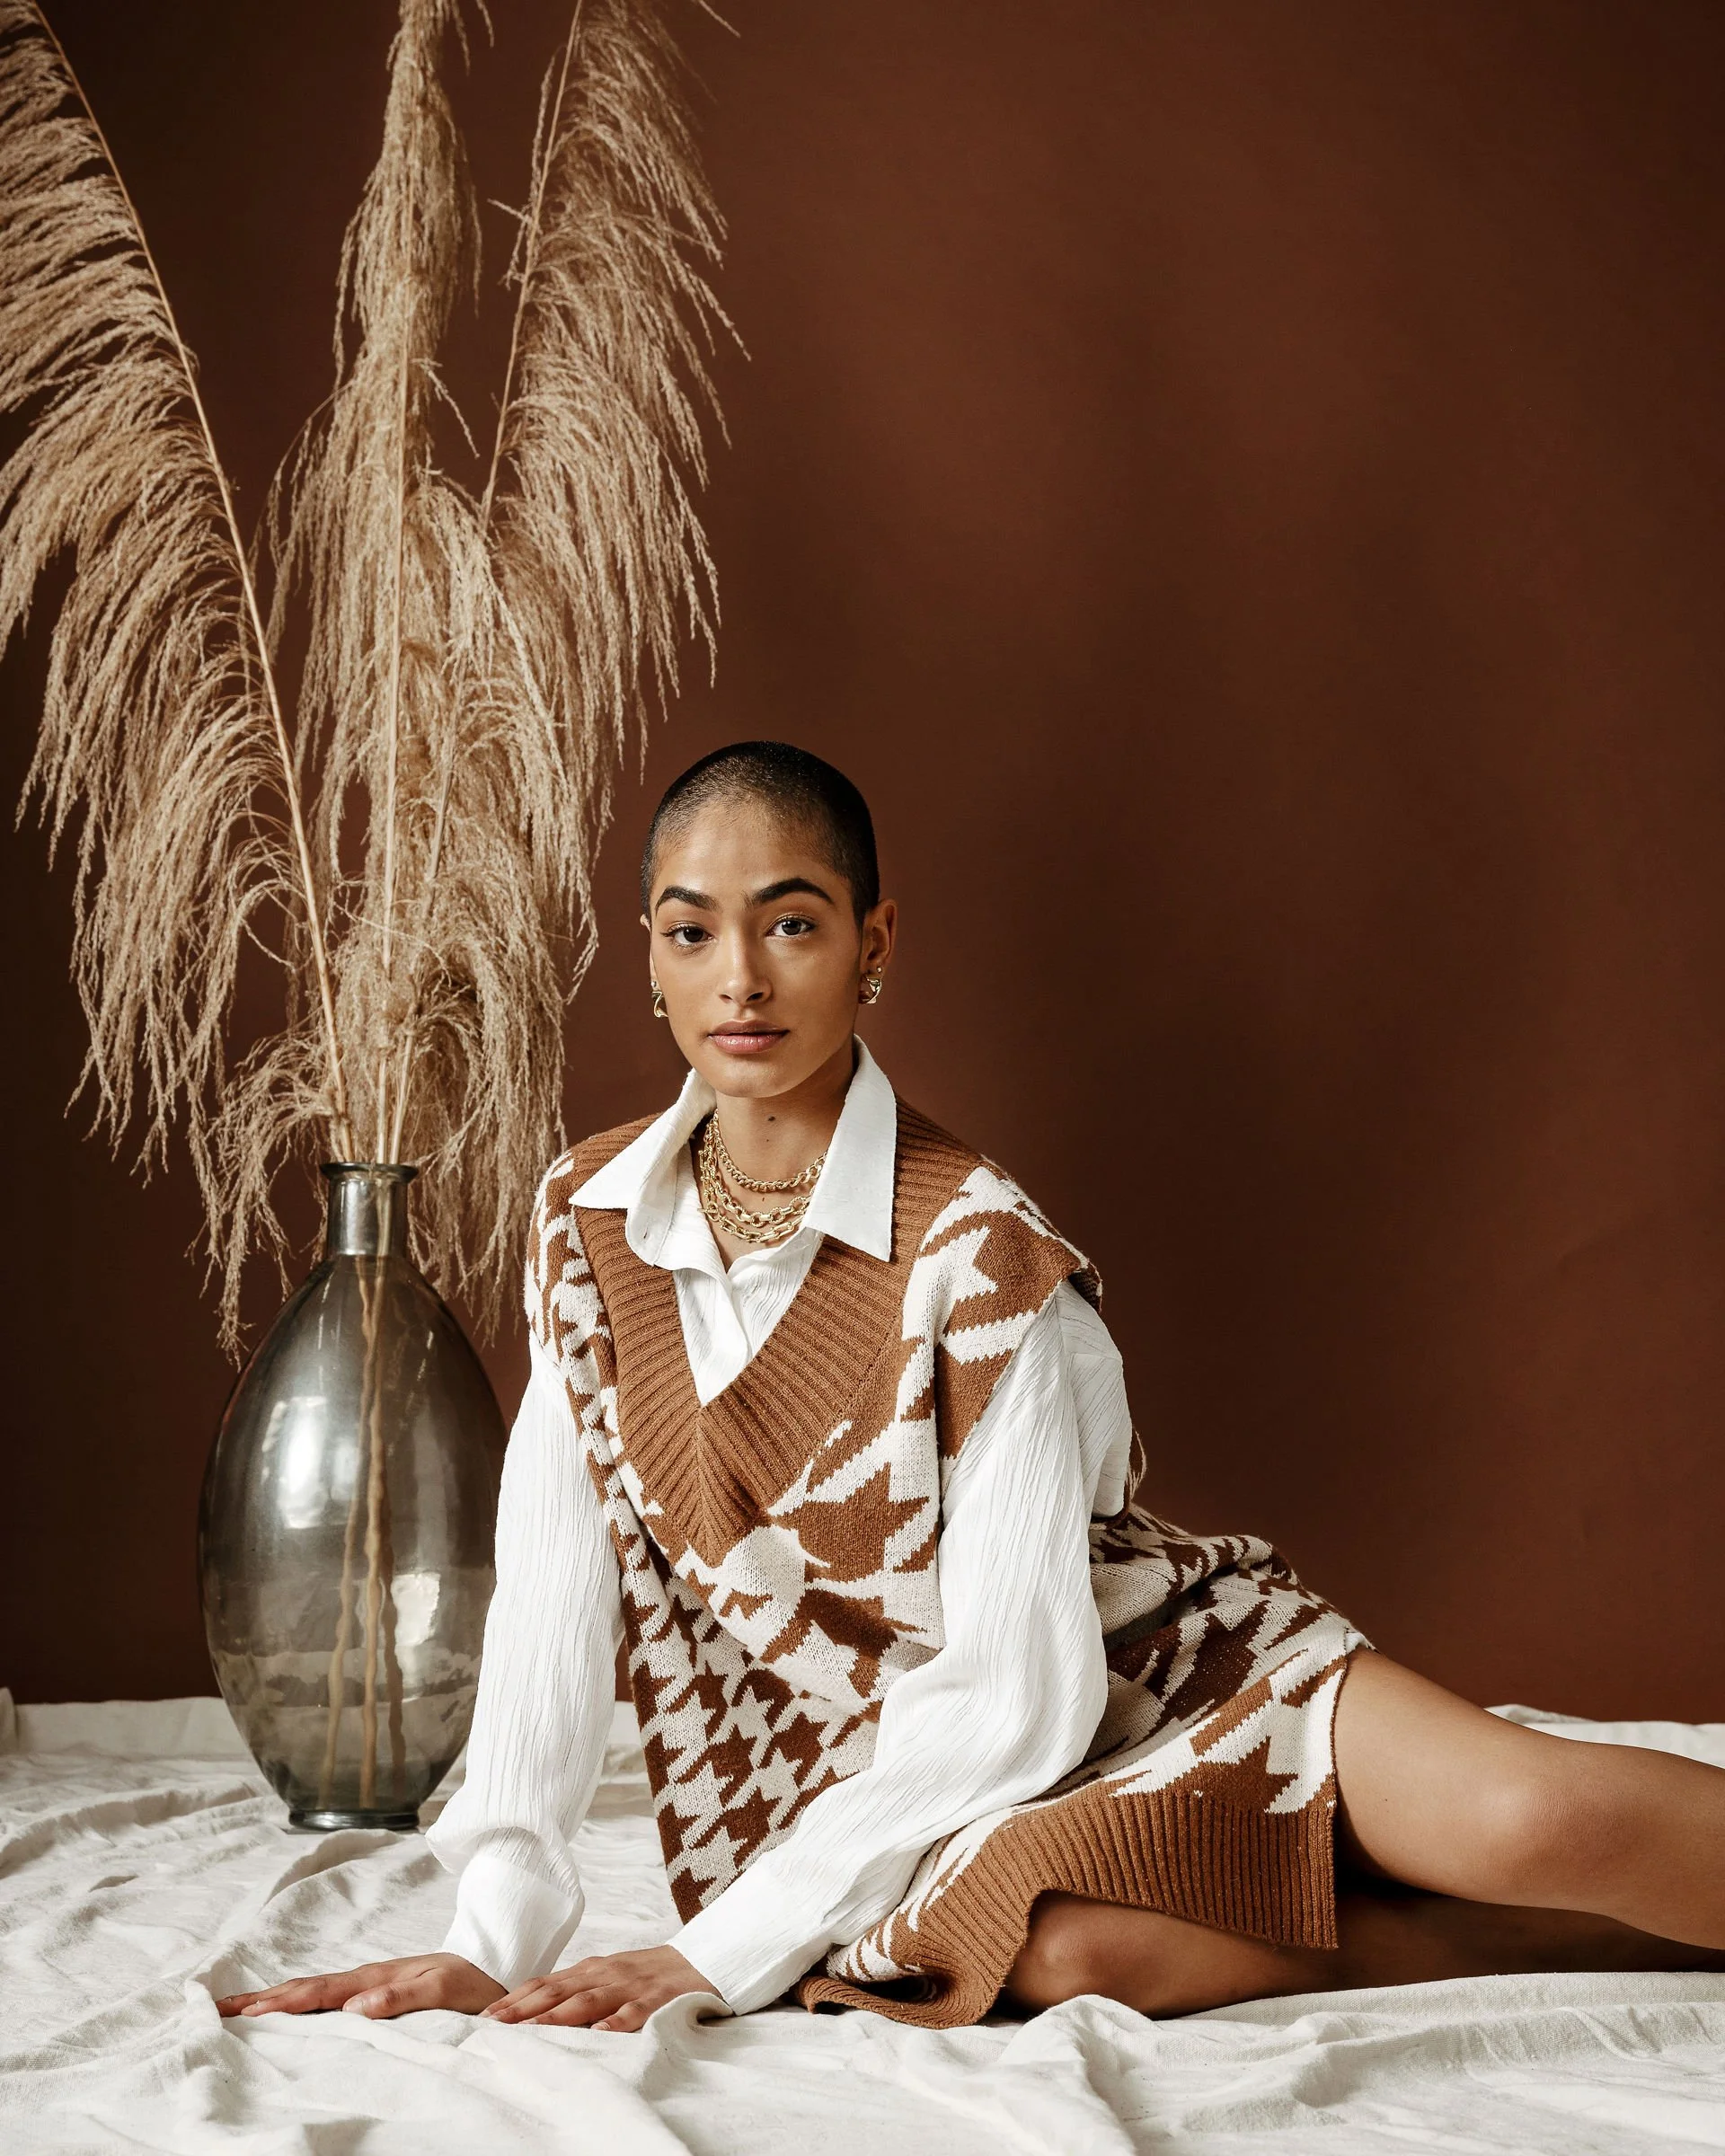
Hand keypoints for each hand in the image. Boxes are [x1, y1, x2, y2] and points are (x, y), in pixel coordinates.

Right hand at [217, 1952, 504, 2018]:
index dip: (281, 2004)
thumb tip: (355, 2005)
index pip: (318, 1992)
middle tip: (214, 2010)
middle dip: (260, 2000)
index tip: (244, 2014)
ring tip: (232, 2013)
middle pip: (303, 1989)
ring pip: (310, 1994)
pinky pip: (326, 2001)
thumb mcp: (444, 1991)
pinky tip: (282, 2017)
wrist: (495, 1974)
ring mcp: (367, 1987)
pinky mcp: (373, 1996)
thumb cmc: (471, 1987)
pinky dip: (297, 2005)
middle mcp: (364, 1980)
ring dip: (272, 2002)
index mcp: (375, 1979)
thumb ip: (403, 1998)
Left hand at [480, 1945, 715, 2031]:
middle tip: (493, 2026)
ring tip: (533, 2029)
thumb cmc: (646, 1975)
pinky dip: (618, 2021)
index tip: (484, 2018)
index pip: (545, 1984)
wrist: (700, 1961)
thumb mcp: (606, 1977)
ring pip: (590, 2000)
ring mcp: (631, 1986)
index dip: (514, 2000)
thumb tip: (531, 2012)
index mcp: (591, 1970)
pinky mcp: (658, 1998)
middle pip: (558, 1990)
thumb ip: (574, 1991)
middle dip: (524, 2008)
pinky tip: (602, 2033)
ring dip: (559, 2014)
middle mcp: (605, 1974)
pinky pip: (637, 2011)